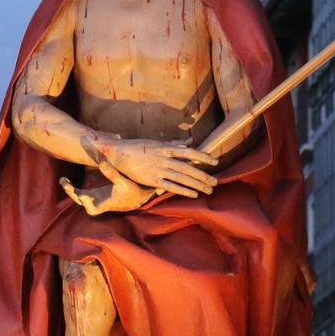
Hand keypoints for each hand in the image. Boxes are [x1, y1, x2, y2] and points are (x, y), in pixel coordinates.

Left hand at [61, 159, 154, 215]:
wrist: (137, 198)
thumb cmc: (131, 192)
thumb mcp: (123, 182)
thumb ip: (111, 172)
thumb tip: (101, 161)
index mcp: (103, 204)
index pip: (88, 205)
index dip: (82, 198)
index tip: (80, 192)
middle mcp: (96, 203)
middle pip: (79, 199)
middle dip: (70, 190)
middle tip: (64, 180)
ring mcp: (94, 199)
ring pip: (77, 196)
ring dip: (70, 188)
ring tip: (63, 179)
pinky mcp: (94, 195)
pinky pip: (80, 192)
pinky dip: (73, 187)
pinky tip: (67, 179)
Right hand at [101, 138, 217, 197]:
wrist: (118, 154)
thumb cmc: (139, 147)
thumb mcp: (157, 143)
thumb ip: (174, 144)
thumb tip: (189, 141)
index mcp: (166, 148)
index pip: (189, 152)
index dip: (203, 157)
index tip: (215, 162)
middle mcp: (164, 159)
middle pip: (188, 169)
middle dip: (203, 176)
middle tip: (216, 182)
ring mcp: (158, 170)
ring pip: (182, 179)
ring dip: (197, 185)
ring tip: (208, 190)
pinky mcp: (151, 181)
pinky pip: (170, 187)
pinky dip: (183, 191)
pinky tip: (194, 194)